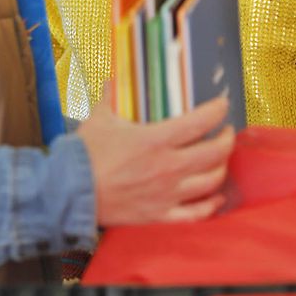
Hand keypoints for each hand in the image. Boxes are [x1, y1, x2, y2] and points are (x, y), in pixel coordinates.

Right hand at [77, 92, 234, 226]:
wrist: (69, 193)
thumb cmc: (84, 156)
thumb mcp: (99, 119)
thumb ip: (111, 98)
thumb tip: (114, 80)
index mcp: (157, 140)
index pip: (201, 121)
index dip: (217, 110)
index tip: (222, 105)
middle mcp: (168, 167)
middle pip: (215, 152)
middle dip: (226, 139)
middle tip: (225, 132)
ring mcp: (167, 193)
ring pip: (211, 181)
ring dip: (221, 168)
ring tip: (220, 160)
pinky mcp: (160, 215)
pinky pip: (196, 213)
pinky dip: (211, 205)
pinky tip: (216, 198)